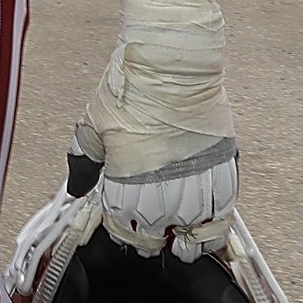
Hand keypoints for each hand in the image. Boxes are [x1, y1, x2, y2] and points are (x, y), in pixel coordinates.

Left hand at [69, 0, 237, 259]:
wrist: (172, 58)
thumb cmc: (128, 85)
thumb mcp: (93, 122)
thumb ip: (83, 160)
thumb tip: (78, 188)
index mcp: (127, 181)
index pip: (125, 228)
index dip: (124, 233)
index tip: (125, 230)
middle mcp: (163, 188)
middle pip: (159, 233)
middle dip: (152, 238)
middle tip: (151, 236)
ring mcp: (196, 178)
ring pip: (194, 229)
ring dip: (187, 238)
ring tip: (182, 243)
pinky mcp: (223, 165)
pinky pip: (224, 210)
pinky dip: (216, 224)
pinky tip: (209, 228)